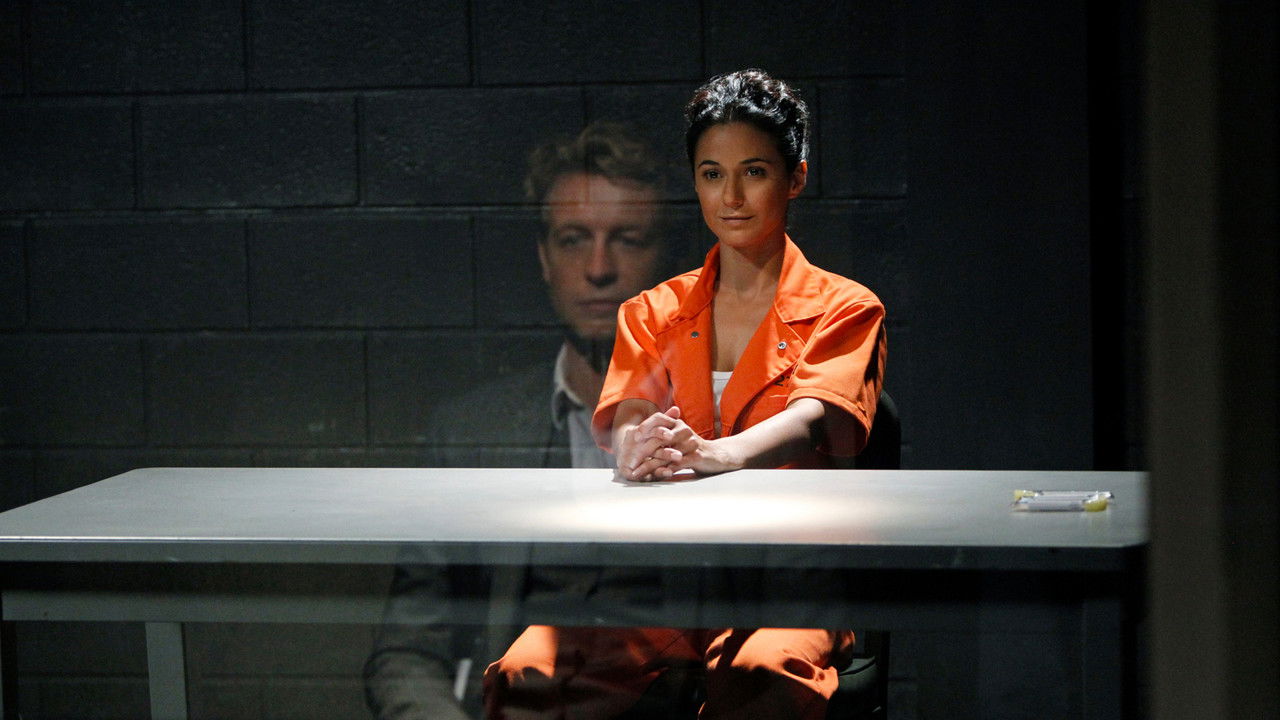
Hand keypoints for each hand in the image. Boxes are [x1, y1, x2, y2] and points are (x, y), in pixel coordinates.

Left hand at [616, 406, 741, 480]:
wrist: (719, 456)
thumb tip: (642, 441)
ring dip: (649, 465)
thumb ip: (663, 438)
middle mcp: (682, 430)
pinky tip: (657, 476)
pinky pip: (678, 462)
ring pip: (665, 453)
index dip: (642, 431)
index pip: (656, 423)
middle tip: (628, 464)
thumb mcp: (678, 440)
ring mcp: (689, 443)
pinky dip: (666, 469)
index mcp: (677, 423)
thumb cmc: (695, 450)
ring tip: (637, 473)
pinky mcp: (696, 456)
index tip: (629, 441)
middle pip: (657, 440)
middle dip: (641, 453)